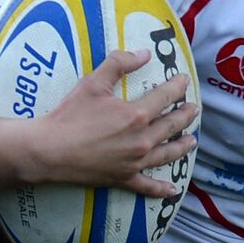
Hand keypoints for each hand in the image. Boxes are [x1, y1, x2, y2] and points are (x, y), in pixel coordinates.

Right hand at [29, 49, 197, 197]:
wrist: (50, 150)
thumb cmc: (70, 115)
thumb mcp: (93, 82)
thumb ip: (119, 64)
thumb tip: (143, 53)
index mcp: (137, 115)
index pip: (165, 97)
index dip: (177, 87)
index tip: (184, 80)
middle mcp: (142, 140)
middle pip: (171, 126)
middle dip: (185, 116)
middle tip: (193, 110)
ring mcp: (135, 162)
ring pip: (167, 154)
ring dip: (182, 147)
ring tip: (192, 141)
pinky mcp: (123, 178)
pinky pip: (147, 186)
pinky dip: (161, 189)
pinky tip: (172, 189)